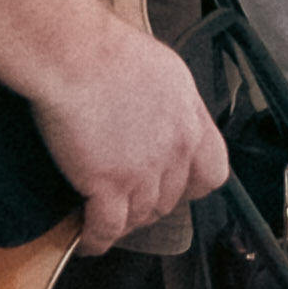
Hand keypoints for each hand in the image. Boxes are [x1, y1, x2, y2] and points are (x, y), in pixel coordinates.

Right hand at [30, 25, 227, 254]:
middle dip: (150, 203)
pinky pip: (107, 228)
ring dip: (124, 222)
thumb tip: (159, 110)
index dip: (193, 184)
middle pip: (171, 198)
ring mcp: (143, 172)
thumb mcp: (159, 68)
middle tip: (128, 199)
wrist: (75, 55)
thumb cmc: (105, 49)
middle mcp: (174, 148)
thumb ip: (168, 100)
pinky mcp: (108, 187)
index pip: (212, 171)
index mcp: (189, 117)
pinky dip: (95, 239)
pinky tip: (86, 240)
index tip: (179, 186)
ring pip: (141, 217)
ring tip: (105, 220)